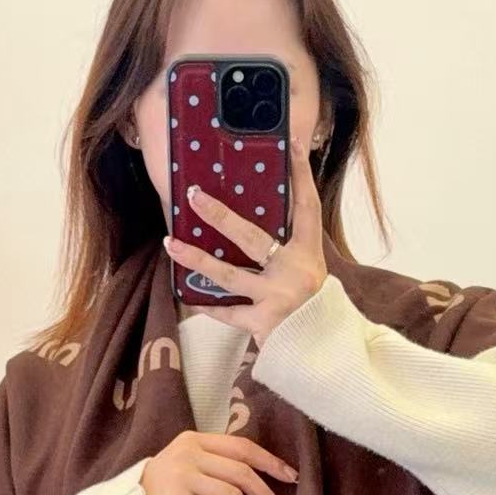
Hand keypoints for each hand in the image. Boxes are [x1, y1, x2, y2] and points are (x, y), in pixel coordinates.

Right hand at [141, 430, 296, 494]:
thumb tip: (265, 477)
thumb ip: (218, 462)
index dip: (271, 462)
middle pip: (243, 474)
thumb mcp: (189, 463)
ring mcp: (182, 477)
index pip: (242, 447)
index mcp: (196, 440)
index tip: (291, 478)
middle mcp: (190, 454)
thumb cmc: (167, 487)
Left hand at [162, 133, 326, 344]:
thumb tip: (252, 220)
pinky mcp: (263, 323)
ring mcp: (277, 299)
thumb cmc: (312, 306)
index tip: (290, 145)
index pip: (306, 207)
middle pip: (252, 238)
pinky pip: (228, 312)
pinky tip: (187, 294)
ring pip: (229, 275)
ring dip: (197, 258)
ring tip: (171, 243)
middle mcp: (294, 272)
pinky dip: (209, 306)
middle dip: (221, 216)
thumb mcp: (309, 271)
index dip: (300, 175)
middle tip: (194, 196)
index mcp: (309, 254)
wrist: (324, 349)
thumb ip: (288, 248)